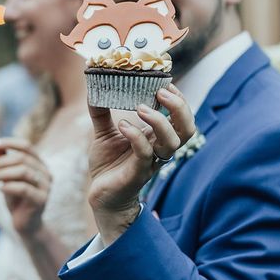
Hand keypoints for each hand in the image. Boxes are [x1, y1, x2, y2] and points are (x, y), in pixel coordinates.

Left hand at [0, 138, 51, 236]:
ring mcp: (46, 186)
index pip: (26, 146)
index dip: (9, 142)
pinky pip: (24, 189)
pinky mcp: (41, 200)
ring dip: (2, 173)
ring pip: (23, 171)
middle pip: (22, 159)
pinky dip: (8, 186)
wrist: (25, 224)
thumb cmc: (15, 198)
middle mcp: (46, 172)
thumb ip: (2, 161)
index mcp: (39, 164)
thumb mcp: (7, 177)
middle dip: (0, 162)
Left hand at [86, 84, 195, 244]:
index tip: (166, 83)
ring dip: (159, 120)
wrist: (101, 196)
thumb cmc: (108, 164)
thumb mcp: (104, 133)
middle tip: (161, 92)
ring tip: (140, 107)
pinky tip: (122, 125)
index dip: (179, 100)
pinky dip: (135, 136)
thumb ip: (101, 111)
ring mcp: (150, 161)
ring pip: (171, 142)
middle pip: (187, 129)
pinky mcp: (137, 173)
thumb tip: (93, 87)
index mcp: (156, 137)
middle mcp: (158, 149)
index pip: (181, 117)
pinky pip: (144, 153)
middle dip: (179, 108)